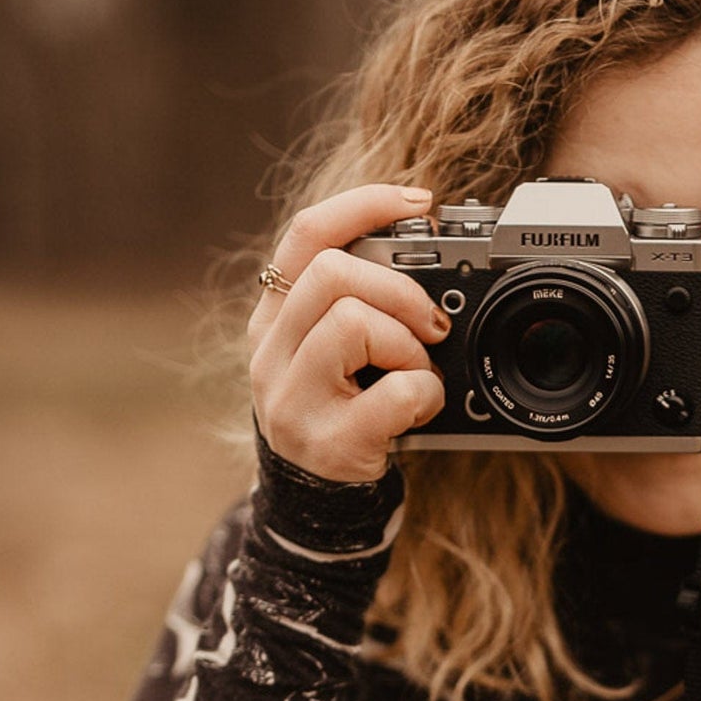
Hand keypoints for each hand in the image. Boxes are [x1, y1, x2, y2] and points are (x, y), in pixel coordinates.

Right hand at [248, 184, 450, 482]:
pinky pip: (394, 391)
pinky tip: (419, 409)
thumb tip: (419, 238)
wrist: (318, 500)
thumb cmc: (342, 412)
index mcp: (274, 318)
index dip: (365, 204)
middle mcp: (271, 353)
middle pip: (333, 274)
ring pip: (354, 323)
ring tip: (415, 372)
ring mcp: (293, 399)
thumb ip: (354, 300)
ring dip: (408, 346)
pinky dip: (425, 394)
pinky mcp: (329, 442)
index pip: (307, 234)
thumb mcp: (334, 350)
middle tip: (429, 326)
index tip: (419, 200)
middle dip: (400, 291)